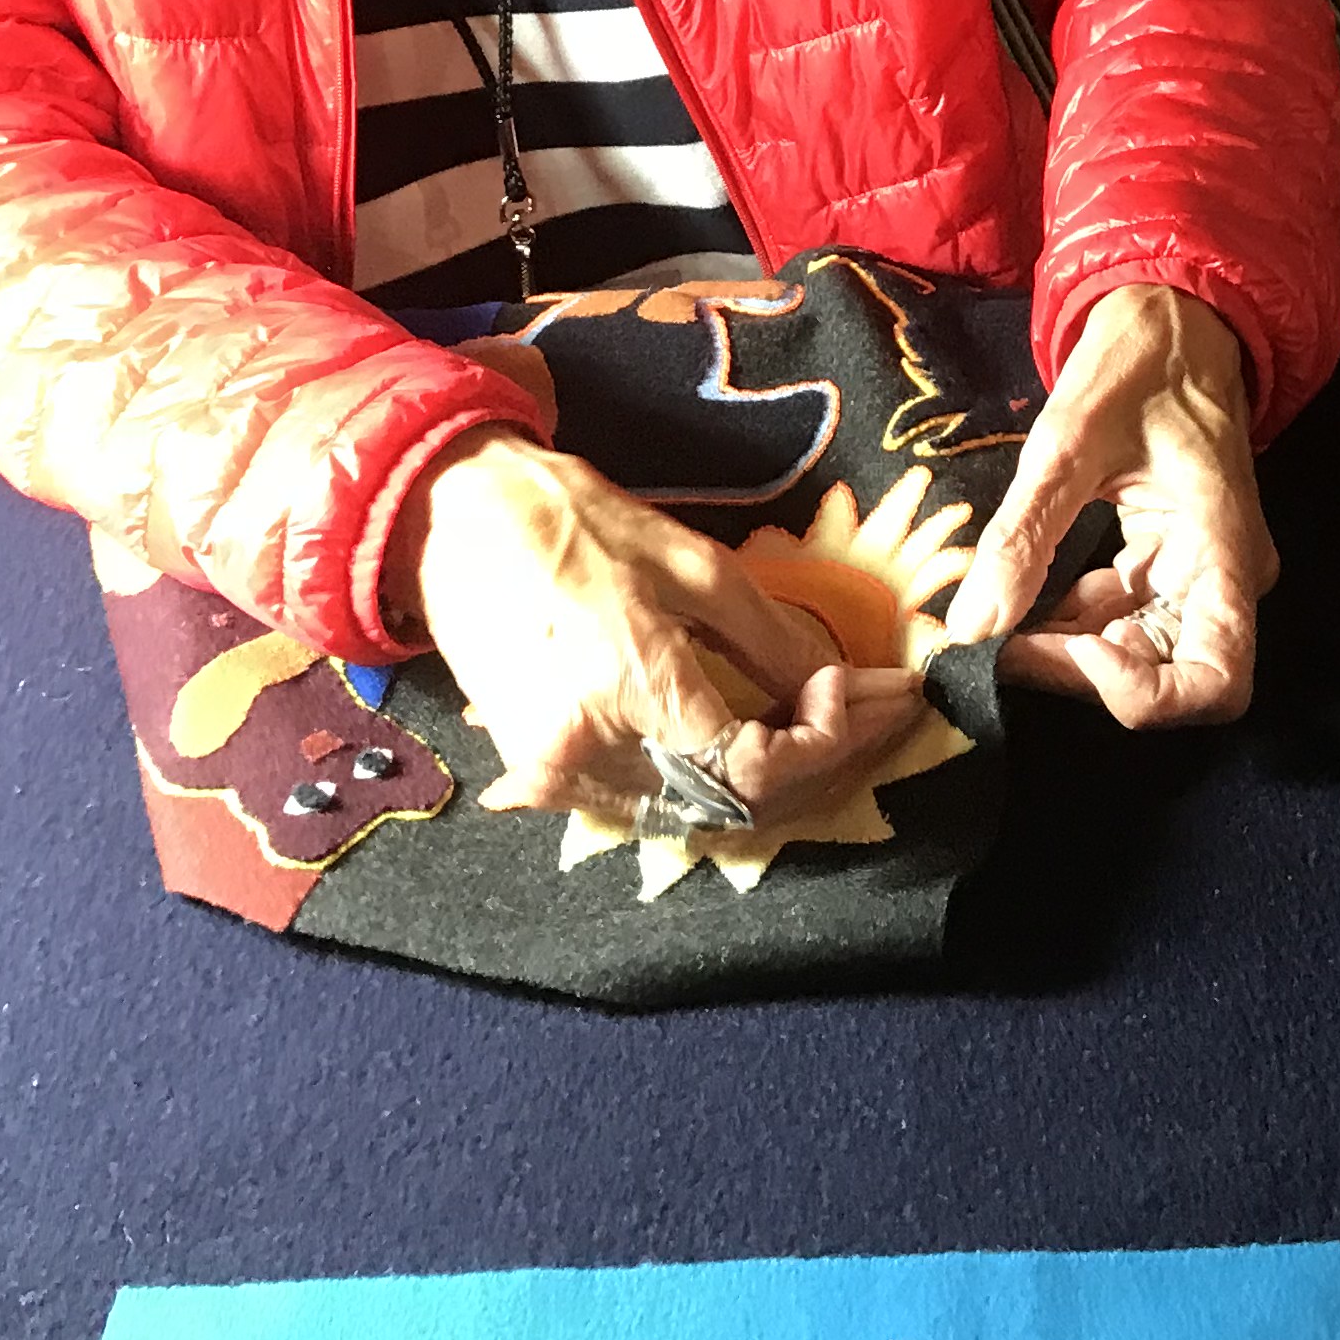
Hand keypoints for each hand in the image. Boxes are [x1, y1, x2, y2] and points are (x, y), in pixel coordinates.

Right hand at [400, 431, 926, 828]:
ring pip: (699, 818)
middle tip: (888, 718)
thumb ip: (775, 641)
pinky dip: (720, 786)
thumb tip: (843, 689)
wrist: (451, 520)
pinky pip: (655, 805)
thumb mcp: (694, 565)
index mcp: (628, 691)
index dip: (833, 740)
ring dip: (779, 783)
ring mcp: (559, 778)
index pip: (757, 769)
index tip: (877, 691)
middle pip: (737, 809)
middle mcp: (588, 758)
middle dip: (827, 766)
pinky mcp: (544, 777)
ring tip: (842, 733)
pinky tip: (766, 746)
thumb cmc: (574, 524)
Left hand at [944, 285, 1276, 726]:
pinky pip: (1118, 625)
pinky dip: (1065, 630)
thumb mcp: (1071, 439)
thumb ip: (1024, 535)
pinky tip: (1014, 606)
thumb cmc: (1139, 362)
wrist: (1172, 319)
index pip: (1217, 683)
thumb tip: (972, 628)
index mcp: (1224, 551)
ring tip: (990, 625)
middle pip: (1164, 679)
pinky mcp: (1165, 570)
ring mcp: (1196, 578)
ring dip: (1062, 656)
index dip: (1143, 693)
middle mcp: (1222, 581)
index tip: (1074, 649)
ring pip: (1134, 660)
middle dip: (1078, 673)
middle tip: (994, 641)